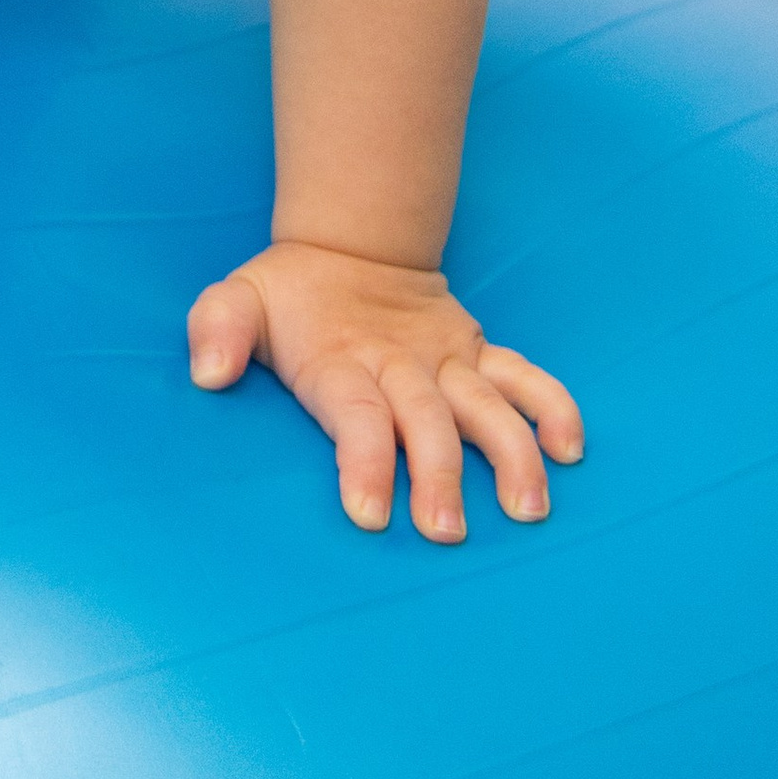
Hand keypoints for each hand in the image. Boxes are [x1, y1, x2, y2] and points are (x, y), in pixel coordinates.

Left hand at [189, 239, 583, 539]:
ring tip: (528, 508)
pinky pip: (524, 379)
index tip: (370, 514)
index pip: (356, 414)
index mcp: (340, 360)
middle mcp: (399, 363)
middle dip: (438, 475)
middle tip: (446, 533)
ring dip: (512, 454)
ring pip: (487, 405)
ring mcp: (446, 359)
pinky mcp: (478, 354)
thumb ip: (218, 329)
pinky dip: (553, 408)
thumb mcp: (237, 300)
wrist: (350, 245)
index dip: (364, 462)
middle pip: (426, 421)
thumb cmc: (289, 296)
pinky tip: (571, 450)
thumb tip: (207, 373)